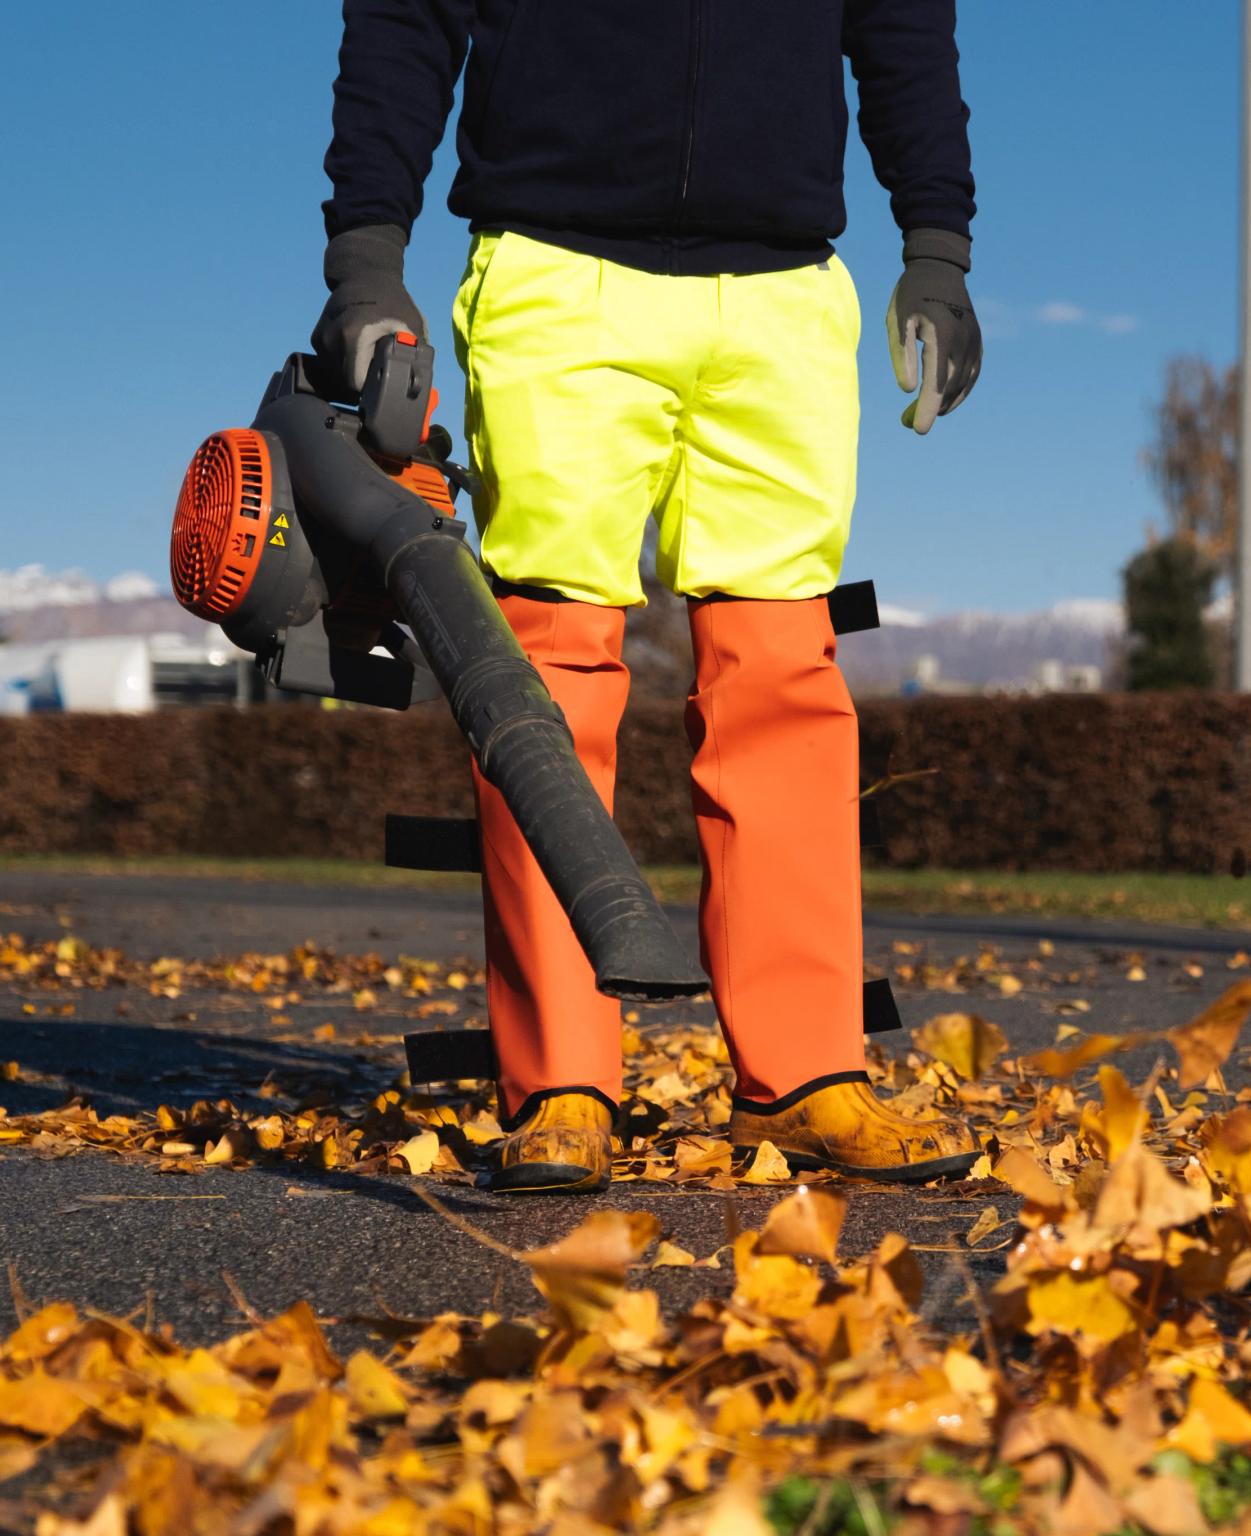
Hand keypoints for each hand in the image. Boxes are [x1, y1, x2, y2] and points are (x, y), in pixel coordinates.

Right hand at [312, 224, 426, 394]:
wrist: (364, 273)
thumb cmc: (393, 302)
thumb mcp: (412, 327)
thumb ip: (414, 357)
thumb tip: (417, 387)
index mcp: (351, 337)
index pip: (356, 384)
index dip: (372, 387)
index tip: (385, 378)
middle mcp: (329, 339)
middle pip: (345, 382)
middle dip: (364, 380)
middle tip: (380, 365)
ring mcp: (320, 339)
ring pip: (337, 375)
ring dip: (354, 371)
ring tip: (369, 354)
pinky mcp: (316, 339)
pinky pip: (331, 364)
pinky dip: (344, 363)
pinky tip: (357, 349)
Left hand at [886, 228, 981, 434]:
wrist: (938, 267)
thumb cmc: (911, 295)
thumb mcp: (897, 322)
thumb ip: (902, 355)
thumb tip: (907, 390)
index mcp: (942, 337)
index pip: (936, 384)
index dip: (927, 409)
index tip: (918, 430)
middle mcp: (964, 342)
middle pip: (950, 388)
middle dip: (931, 409)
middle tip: (909, 422)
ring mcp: (974, 341)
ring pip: (963, 384)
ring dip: (945, 403)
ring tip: (924, 413)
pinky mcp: (978, 341)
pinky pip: (972, 374)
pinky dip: (960, 391)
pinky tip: (945, 401)